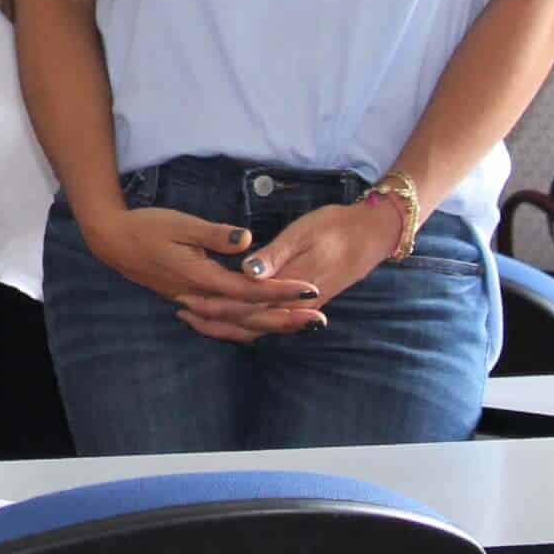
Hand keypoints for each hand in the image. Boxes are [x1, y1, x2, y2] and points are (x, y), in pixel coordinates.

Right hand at [83, 203, 320, 343]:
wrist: (112, 242)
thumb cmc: (146, 227)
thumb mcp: (180, 223)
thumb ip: (214, 234)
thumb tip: (247, 240)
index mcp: (200, 277)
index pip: (250, 290)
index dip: (282, 291)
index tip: (310, 289)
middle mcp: (199, 297)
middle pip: (249, 316)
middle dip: (286, 317)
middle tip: (319, 317)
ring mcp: (193, 303)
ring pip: (238, 324)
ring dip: (271, 326)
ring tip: (300, 324)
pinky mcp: (190, 302)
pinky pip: (224, 324)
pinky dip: (245, 328)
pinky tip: (259, 327)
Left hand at [185, 199, 406, 341]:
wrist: (372, 234)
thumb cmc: (336, 227)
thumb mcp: (303, 234)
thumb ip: (275, 255)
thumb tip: (247, 272)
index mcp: (292, 286)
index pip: (246, 303)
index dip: (215, 304)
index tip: (185, 299)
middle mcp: (296, 305)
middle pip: (249, 321)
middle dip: (214, 319)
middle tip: (181, 311)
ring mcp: (302, 308)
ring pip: (259, 326)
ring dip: (227, 324)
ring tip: (194, 316)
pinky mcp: (304, 305)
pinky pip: (270, 321)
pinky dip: (245, 322)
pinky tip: (228, 315)